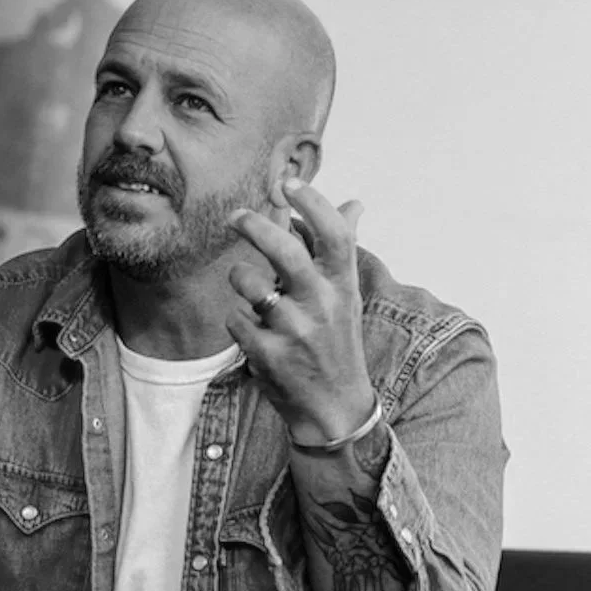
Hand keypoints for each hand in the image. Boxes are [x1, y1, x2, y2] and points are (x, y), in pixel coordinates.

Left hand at [225, 179, 375, 443]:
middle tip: (235, 216)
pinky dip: (238, 320)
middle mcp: (322, 304)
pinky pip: (235, 319)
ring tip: (250, 289)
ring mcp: (295, 331)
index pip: (334, 233)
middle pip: (284, 251)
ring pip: (248, 282)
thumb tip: (355, 203)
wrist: (334, 407)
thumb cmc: (336, 341)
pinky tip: (253, 330)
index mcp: (342, 284)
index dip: (312, 202)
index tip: (288, 183)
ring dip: (240, 278)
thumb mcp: (345, 294)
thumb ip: (339, 248)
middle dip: (254, 225)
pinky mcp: (268, 355)